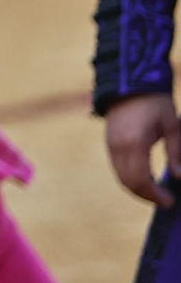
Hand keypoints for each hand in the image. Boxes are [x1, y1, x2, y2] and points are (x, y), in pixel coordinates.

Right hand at [106, 92, 180, 206]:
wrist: (129, 82)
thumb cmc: (155, 102)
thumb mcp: (172, 125)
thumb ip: (176, 152)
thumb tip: (180, 177)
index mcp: (134, 143)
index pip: (141, 180)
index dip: (155, 195)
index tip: (170, 200)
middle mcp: (118, 147)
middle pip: (128, 183)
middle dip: (147, 195)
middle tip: (166, 199)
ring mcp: (110, 145)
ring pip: (121, 177)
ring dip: (138, 188)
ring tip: (158, 190)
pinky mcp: (109, 143)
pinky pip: (118, 168)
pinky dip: (131, 178)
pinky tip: (147, 177)